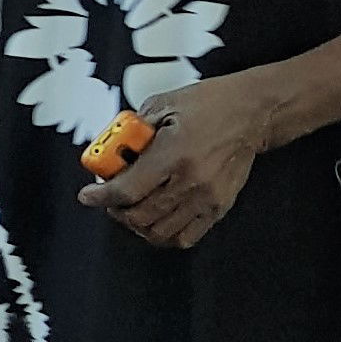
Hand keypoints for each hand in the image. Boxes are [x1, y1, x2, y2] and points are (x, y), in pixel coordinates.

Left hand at [77, 74, 271, 249]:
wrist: (252, 112)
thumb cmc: (211, 104)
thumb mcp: (162, 106)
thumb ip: (132, 131)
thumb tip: (110, 152)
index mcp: (174, 153)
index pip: (126, 190)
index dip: (101, 196)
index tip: (89, 195)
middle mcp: (191, 180)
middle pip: (139, 216)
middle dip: (116, 209)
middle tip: (110, 198)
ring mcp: (207, 198)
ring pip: (159, 232)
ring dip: (138, 224)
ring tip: (132, 208)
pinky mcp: (219, 207)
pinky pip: (185, 237)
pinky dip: (164, 233)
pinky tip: (157, 218)